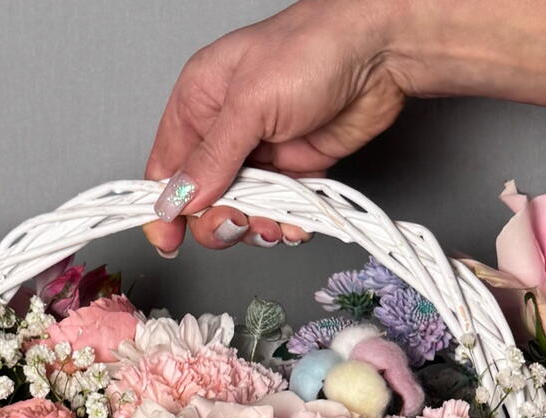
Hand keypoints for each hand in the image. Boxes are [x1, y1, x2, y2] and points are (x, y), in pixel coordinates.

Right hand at [143, 0, 412, 254]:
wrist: (382, 52)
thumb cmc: (313, 48)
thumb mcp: (250, 103)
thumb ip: (212, 158)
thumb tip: (178, 200)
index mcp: (198, 104)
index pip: (165, 169)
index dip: (163, 209)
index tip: (169, 241)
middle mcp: (224, 132)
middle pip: (200, 202)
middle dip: (216, 220)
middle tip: (238, 221)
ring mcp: (258, 155)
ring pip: (238, 213)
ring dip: (254, 227)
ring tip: (274, 222)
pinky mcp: (292, 171)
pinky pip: (276, 213)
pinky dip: (283, 225)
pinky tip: (294, 223)